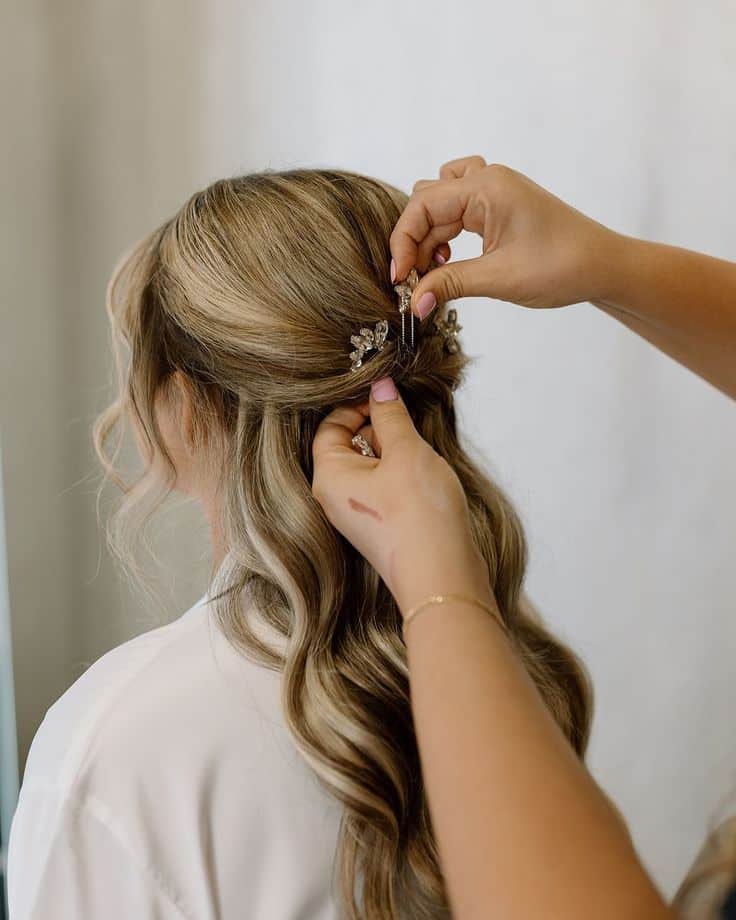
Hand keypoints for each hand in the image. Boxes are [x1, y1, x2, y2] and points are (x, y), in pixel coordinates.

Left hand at [311, 376, 493, 616]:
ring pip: (371, 467)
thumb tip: (381, 386)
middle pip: (349, 445)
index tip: (388, 397)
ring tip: (422, 456)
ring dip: (396, 453)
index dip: (358, 405)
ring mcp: (358, 516)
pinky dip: (403, 476)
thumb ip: (391, 415)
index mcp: (328, 477)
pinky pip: (384, 489)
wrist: (442, 577)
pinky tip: (427, 478)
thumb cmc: (418, 516)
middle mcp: (335, 498)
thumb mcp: (406, 452)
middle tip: (409, 425)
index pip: (329, 426)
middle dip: (381, 429)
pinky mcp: (380, 528)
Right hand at [390, 155, 620, 315]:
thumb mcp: (499, 279)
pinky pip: (457, 212)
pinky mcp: (499, 207)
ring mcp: (494, 191)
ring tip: (435, 271)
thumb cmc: (563, 266)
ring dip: (429, 238)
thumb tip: (414, 302)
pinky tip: (450, 261)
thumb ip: (450, 284)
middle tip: (413, 281)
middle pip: (427, 202)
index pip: (422, 205)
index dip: (403, 242)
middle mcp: (487, 180)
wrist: (604, 267)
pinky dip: (445, 236)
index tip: (399, 279)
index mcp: (486, 187)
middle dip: (413, 241)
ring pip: (439, 206)